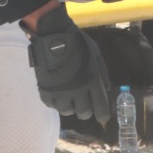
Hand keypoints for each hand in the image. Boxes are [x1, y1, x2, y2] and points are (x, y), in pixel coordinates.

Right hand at [25, 4, 110, 123]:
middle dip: (85, 111)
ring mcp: (61, 91)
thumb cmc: (78, 44)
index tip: (102, 116)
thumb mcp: (96, 55)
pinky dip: (55, 103)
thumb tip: (106, 90)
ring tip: (69, 99)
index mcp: (92, 80)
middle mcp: (78, 89)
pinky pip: (51, 105)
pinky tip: (57, 95)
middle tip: (83, 106)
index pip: (100, 107)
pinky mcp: (46, 90)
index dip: (103, 115)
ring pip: (66, 111)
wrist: (54, 35)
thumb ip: (102, 74)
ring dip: (69, 107)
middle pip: (83, 113)